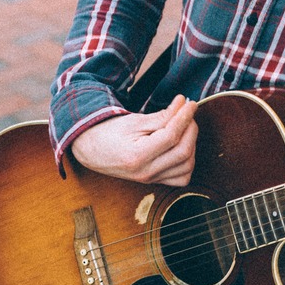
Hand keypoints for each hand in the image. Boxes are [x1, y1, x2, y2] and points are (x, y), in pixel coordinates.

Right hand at [69, 94, 197, 185]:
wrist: (92, 150)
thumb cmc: (110, 132)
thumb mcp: (134, 121)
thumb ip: (162, 116)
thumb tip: (184, 105)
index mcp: (137, 155)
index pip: (171, 136)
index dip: (184, 116)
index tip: (190, 102)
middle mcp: (146, 172)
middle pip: (183, 152)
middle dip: (191, 128)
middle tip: (187, 112)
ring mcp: (151, 179)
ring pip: (187, 166)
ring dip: (192, 144)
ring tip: (185, 127)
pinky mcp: (155, 181)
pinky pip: (182, 178)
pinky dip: (188, 161)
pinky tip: (183, 145)